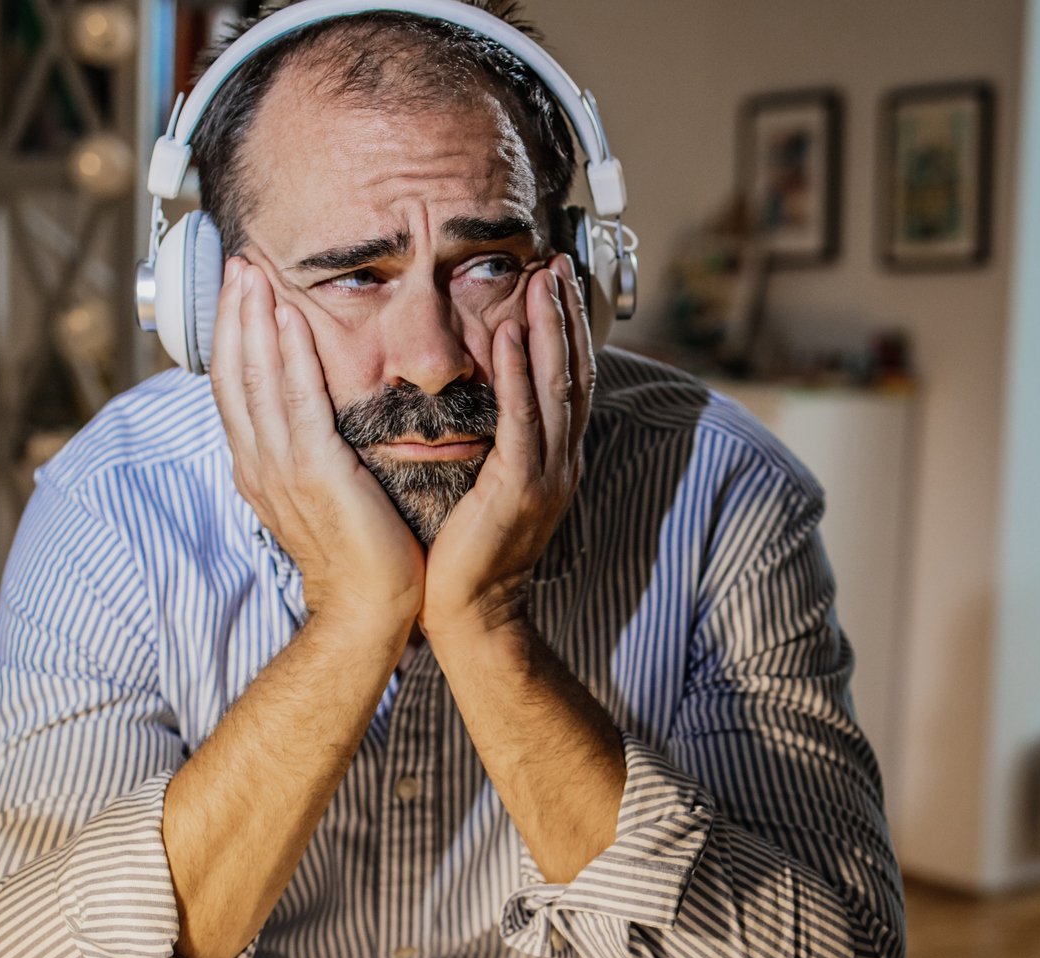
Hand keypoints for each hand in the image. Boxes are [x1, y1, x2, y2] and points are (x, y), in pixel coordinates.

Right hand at [210, 258, 423, 640]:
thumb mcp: (323, 493)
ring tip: (253, 272)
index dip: (231, 336)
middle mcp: (259, 463)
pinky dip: (287, 355)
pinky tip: (287, 317)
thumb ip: (309, 454)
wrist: (367, 610)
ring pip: (256, 378)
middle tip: (237, 262)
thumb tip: (310, 421)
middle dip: (233, 315)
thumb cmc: (358, 555)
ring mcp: (281, 467)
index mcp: (259, 467)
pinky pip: (296, 400)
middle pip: (234, 374)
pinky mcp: (314, 470)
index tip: (237, 291)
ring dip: (253, 320)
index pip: (235, 388)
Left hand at [420, 253, 592, 640]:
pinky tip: (508, 335)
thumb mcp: (487, 486)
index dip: (567, 328)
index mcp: (554, 460)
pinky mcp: (520, 487)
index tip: (556, 281)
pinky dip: (517, 375)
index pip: (569, 380)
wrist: (468, 614)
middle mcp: (561, 461)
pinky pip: (523, 420)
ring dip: (549, 329)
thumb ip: (495, 443)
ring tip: (543, 280)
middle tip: (558, 261)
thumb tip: (480, 400)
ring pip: (556, 387)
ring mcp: (547, 475)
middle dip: (567, 314)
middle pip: (574, 372)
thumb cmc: (465, 554)